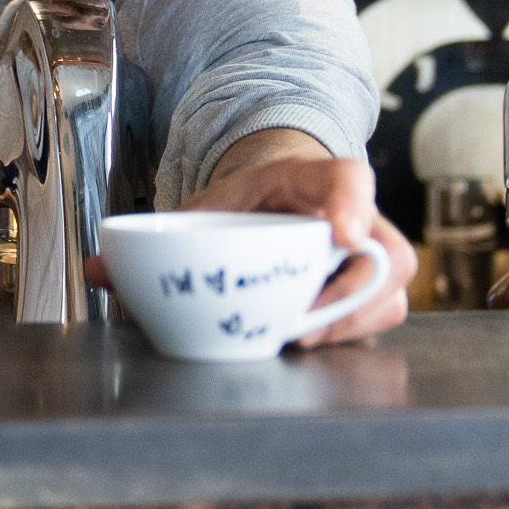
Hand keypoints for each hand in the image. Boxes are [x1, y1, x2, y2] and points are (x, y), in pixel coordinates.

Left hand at [183, 154, 416, 345]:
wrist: (272, 194)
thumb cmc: (245, 201)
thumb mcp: (209, 203)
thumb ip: (177, 230)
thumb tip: (117, 265)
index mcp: (308, 179)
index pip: (346, 176)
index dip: (351, 204)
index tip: (343, 237)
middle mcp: (351, 212)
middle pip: (387, 251)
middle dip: (347, 299)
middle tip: (302, 320)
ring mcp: (369, 247)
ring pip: (390, 291)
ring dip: (348, 322)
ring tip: (299, 331)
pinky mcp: (371, 282)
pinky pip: (383, 312)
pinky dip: (349, 332)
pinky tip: (310, 332)